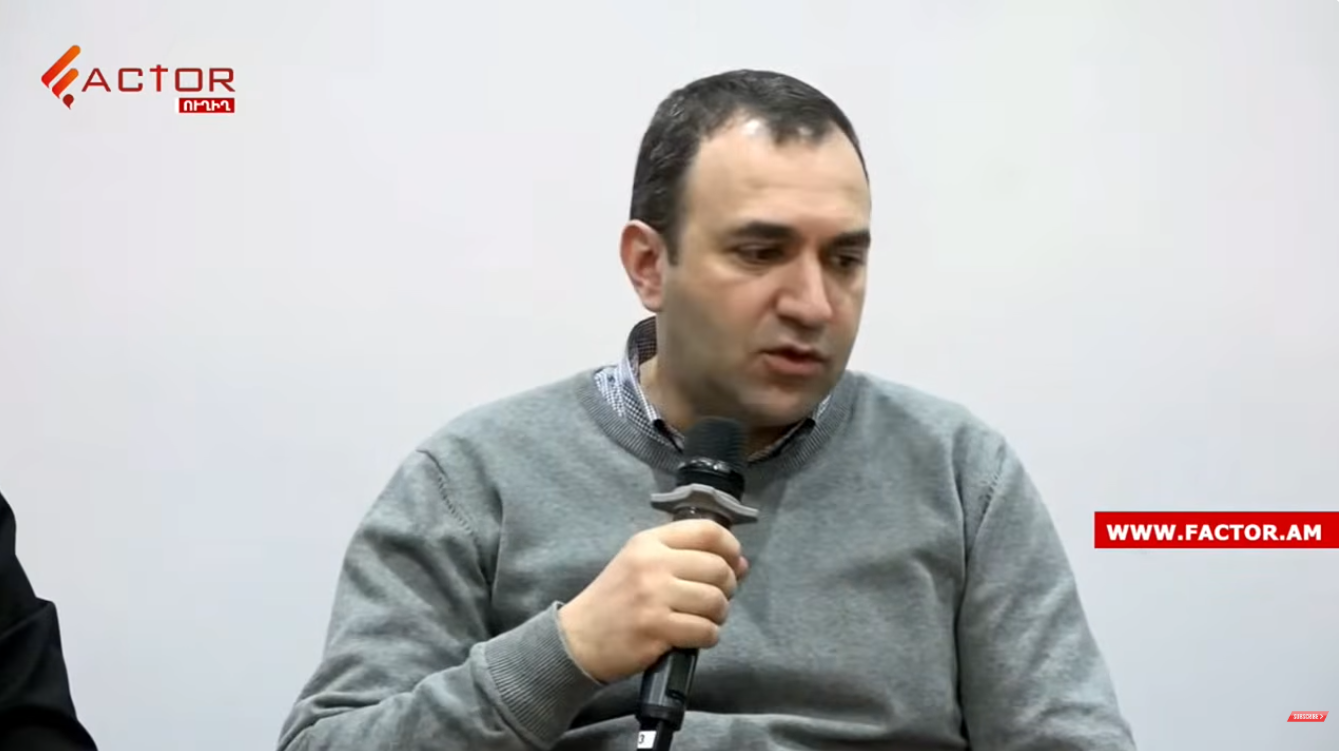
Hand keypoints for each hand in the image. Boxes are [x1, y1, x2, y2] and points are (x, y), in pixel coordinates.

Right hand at [557, 519, 749, 683]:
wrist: (579, 637)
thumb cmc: (616, 598)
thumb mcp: (642, 563)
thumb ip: (687, 557)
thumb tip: (741, 565)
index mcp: (649, 542)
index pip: (707, 531)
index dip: (730, 547)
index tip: (733, 563)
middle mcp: (652, 563)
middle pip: (717, 567)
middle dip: (728, 587)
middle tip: (715, 599)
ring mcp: (653, 596)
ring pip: (715, 601)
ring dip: (719, 615)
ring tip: (705, 619)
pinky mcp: (655, 628)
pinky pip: (705, 631)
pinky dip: (708, 637)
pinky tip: (695, 636)